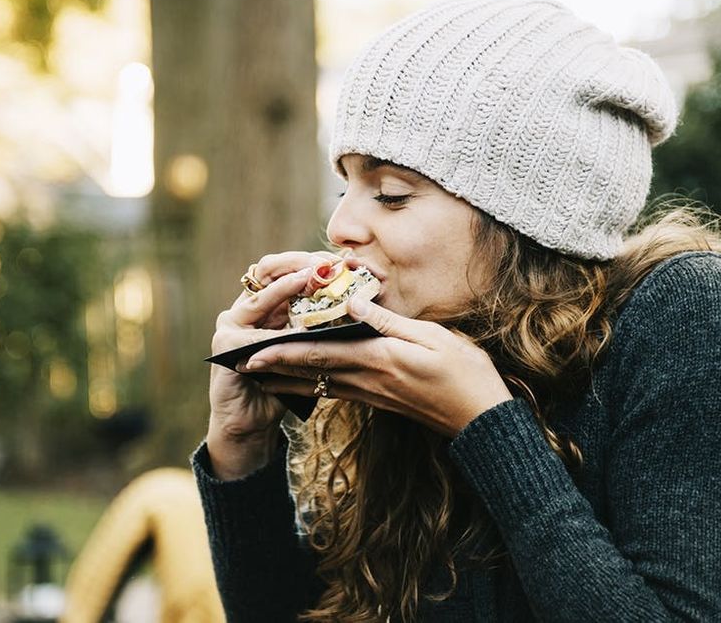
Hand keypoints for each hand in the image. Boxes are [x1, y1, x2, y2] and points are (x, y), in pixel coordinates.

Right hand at [208, 251, 338, 478]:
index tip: (344, 259)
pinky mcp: (225, 343)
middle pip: (271, 268)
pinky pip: (256, 332)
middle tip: (326, 262)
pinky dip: (278, 329)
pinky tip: (299, 326)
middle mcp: (249, 306)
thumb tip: (363, 303)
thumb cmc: (285, 385)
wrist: (252, 422)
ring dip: (287, 285)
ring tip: (310, 276)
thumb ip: (324, 325)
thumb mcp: (310, 349)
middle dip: (299, 262)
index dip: (314, 260)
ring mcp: (234, 321)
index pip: (288, 266)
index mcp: (269, 302)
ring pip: (262, 293)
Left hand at [237, 296, 513, 436]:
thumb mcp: (432, 338)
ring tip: (259, 373)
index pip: (319, 353)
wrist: (481, 419)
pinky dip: (312, 386)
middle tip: (239, 364)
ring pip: (319, 384)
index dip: (282, 352)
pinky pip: (336, 392)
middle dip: (273, 367)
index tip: (250, 353)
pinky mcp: (380, 401)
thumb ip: (388, 321)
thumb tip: (351, 300)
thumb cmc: (464, 374)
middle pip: (310, 372)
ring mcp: (372, 395)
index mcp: (376, 360)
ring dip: (287, 378)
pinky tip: (301, 384)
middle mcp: (367, 381)